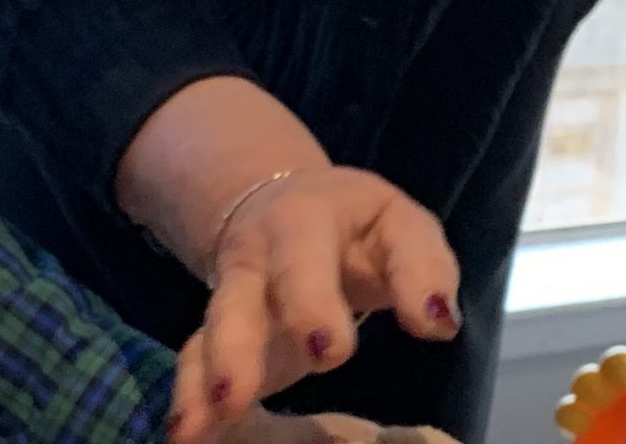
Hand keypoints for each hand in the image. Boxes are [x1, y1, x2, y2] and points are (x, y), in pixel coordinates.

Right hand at [167, 168, 460, 438]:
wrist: (288, 205)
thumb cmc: (358, 227)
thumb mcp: (399, 226)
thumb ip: (423, 268)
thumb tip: (438, 322)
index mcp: (305, 218)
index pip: (308, 250)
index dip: (316, 298)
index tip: (333, 352)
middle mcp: (258, 254)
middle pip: (244, 295)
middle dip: (246, 342)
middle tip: (253, 388)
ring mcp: (234, 294)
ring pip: (216, 330)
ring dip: (210, 376)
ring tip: (200, 424)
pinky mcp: (220, 334)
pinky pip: (196, 361)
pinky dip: (190, 398)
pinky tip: (187, 434)